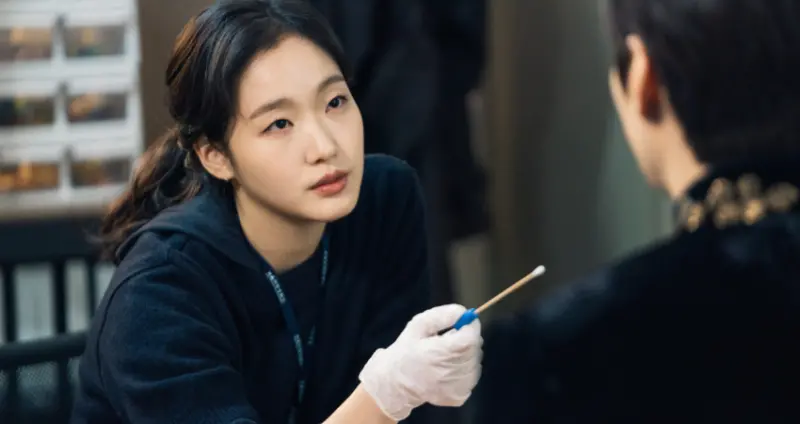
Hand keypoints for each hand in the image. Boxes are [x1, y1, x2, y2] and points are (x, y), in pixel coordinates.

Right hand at [358, 304, 482, 420]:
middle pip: (474, 349)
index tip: (464, 320)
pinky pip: (472, 375)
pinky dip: (464, 368)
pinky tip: (447, 368)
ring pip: (475, 361)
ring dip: (466, 354)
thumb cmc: (406, 350)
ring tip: (445, 355)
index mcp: (438, 353)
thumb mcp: (418, 326)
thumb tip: (463, 312)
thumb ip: (441, 316)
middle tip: (449, 339)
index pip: (470, 338)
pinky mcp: (460, 397)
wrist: (395, 383)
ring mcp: (457, 387)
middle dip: (467, 339)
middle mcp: (450, 373)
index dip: (470, 326)